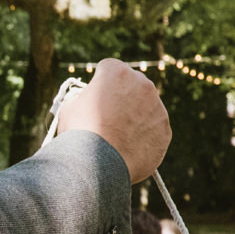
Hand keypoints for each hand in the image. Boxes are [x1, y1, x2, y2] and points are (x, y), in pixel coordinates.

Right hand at [55, 59, 170, 183]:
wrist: (97, 164)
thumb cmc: (80, 133)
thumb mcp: (70, 107)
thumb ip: (84, 97)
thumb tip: (89, 101)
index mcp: (117, 72)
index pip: (109, 68)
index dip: (100, 83)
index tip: (94, 96)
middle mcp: (143, 84)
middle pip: (132, 85)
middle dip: (122, 97)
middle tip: (107, 117)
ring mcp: (158, 108)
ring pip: (146, 108)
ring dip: (134, 117)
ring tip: (117, 138)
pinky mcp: (165, 131)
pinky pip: (154, 130)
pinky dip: (143, 137)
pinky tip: (127, 149)